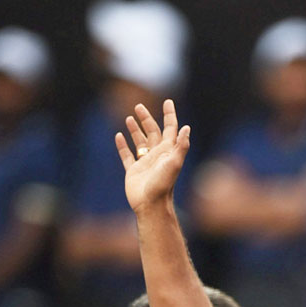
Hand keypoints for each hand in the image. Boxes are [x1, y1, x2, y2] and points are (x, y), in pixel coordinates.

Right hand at [115, 99, 190, 213]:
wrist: (151, 204)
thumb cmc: (163, 184)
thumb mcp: (174, 163)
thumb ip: (181, 146)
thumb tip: (186, 127)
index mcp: (167, 151)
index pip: (169, 129)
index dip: (169, 115)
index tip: (168, 102)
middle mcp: (157, 155)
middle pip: (152, 132)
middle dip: (146, 118)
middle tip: (138, 106)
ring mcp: (145, 163)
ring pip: (140, 142)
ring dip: (135, 130)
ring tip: (129, 118)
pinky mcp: (133, 171)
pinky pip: (127, 155)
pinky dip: (123, 146)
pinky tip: (119, 136)